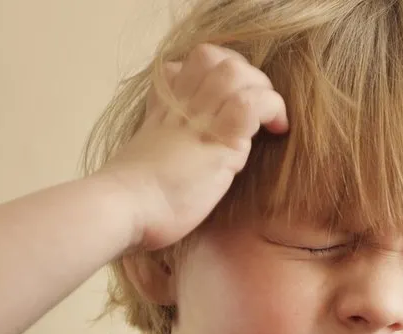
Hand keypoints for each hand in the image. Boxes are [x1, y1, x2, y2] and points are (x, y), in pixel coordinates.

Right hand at [103, 43, 288, 249]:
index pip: (186, 64)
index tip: (228, 98)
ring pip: (235, 71)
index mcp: (164, 108)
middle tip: (257, 106)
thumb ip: (164, 140)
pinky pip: (252, 102)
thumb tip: (178, 147)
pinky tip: (278, 129)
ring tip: (270, 117)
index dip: (214, 72)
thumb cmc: (135, 198)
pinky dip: (273, 108)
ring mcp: (200, 117)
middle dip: (245, 73)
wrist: (124, 207)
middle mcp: (181, 105)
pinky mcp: (219, 138)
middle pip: (212, 56)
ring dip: (262, 88)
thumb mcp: (146, 157)